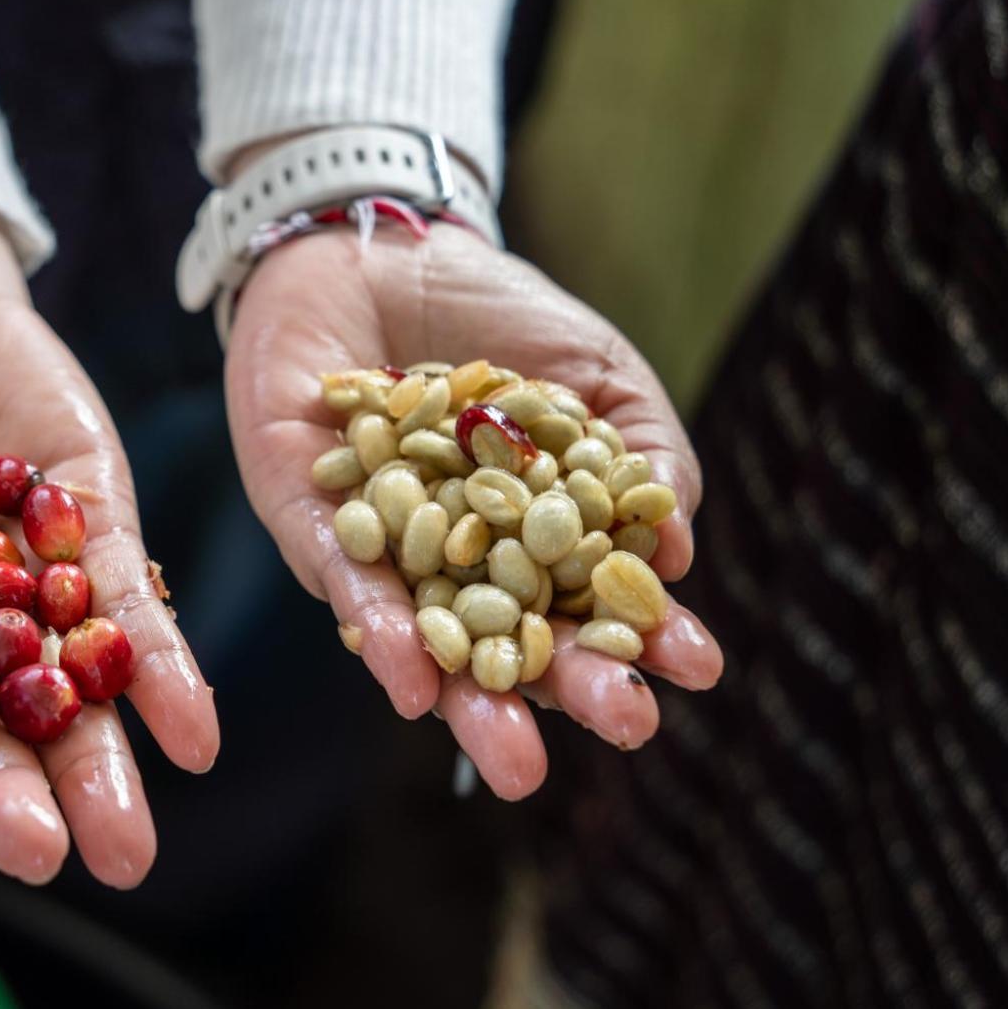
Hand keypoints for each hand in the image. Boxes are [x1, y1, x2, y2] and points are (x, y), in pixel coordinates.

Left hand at [225, 222, 721, 798]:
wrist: (376, 245)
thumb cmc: (498, 316)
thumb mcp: (596, 378)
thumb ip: (639, 459)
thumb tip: (675, 554)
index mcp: (529, 539)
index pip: (589, 605)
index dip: (643, 637)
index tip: (698, 668)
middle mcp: (456, 562)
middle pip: (511, 644)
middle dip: (567, 690)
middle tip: (626, 725)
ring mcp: (384, 551)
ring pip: (428, 641)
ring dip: (470, 704)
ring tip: (520, 762)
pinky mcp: (309, 523)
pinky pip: (343, 584)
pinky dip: (378, 630)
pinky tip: (412, 682)